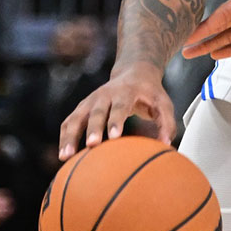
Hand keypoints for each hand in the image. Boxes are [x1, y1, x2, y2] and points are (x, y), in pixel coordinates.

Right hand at [58, 63, 174, 159]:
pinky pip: (68, 123)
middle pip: (96, 112)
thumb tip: (166, 144)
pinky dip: (64, 138)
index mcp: (126, 92)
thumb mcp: (163, 103)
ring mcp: (90, 101)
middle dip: (93, 129)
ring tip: (66, 157)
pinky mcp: (81, 109)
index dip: (115, 121)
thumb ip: (167, 122)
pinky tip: (63, 156)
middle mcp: (104, 95)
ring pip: (76, 118)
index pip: (120, 107)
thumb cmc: (150, 93)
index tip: (114, 137)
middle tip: (92, 145)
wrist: (133, 73)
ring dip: (70, 137)